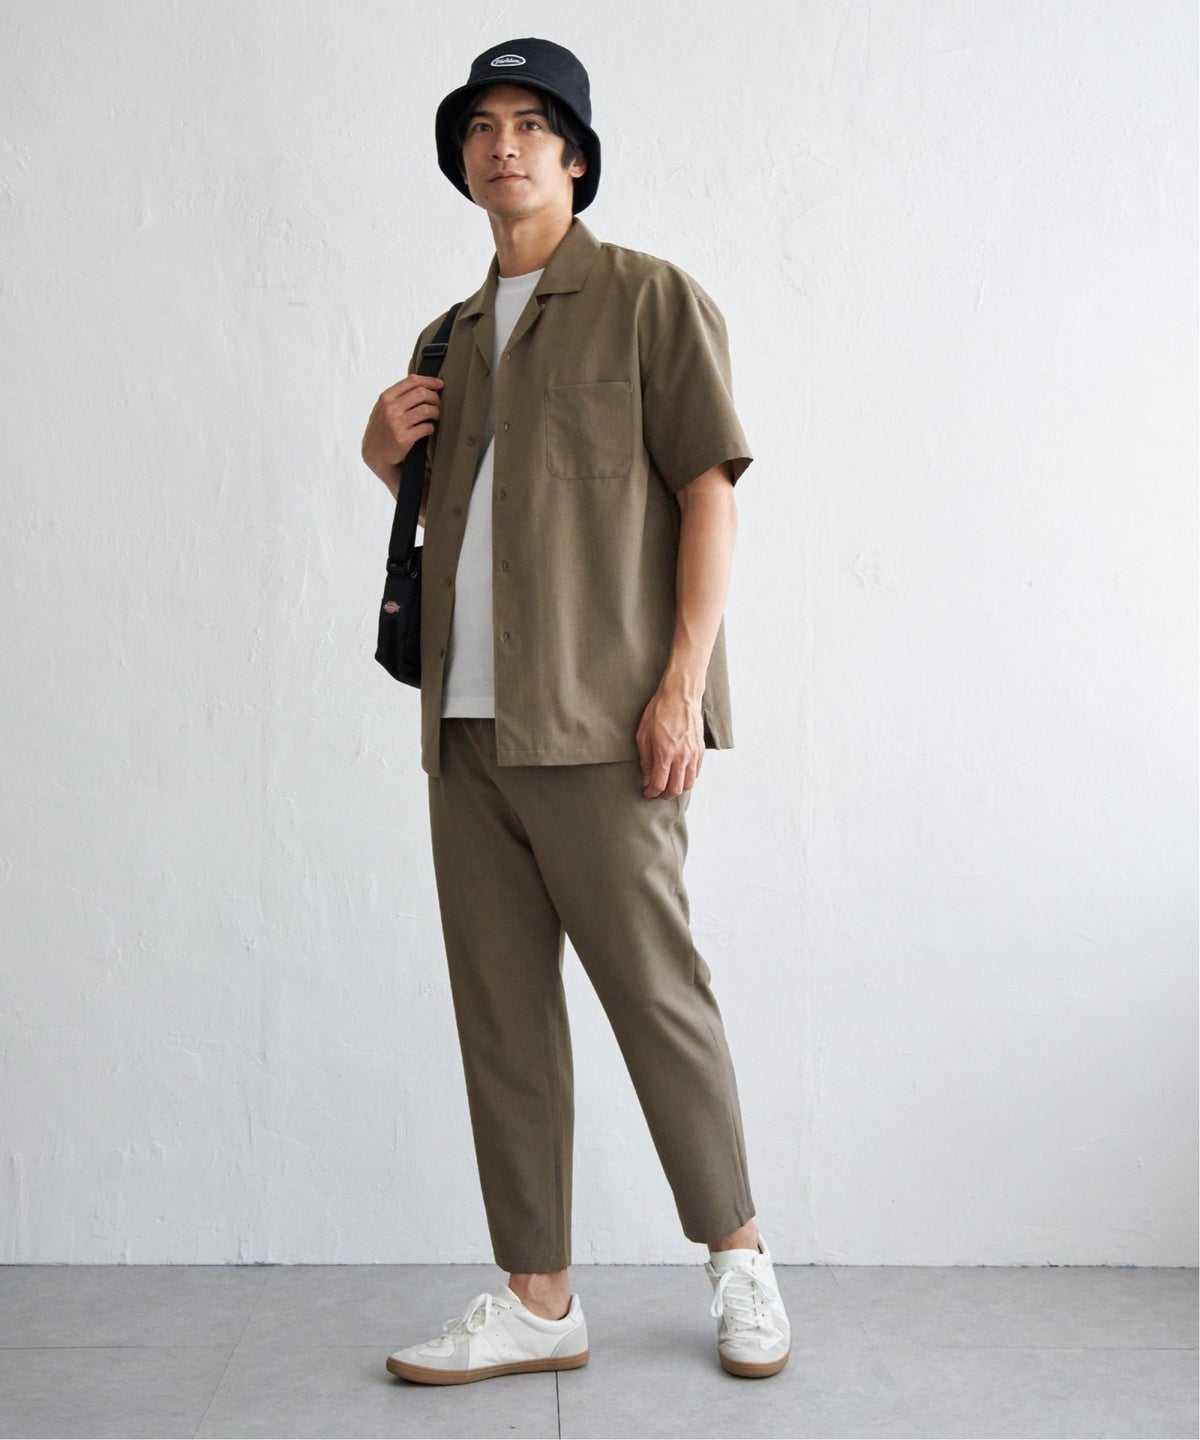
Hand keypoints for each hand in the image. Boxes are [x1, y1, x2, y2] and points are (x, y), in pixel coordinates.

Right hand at [361, 373, 444, 475]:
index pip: (412, 381)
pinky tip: (429, 429)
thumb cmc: (381, 429)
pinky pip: (426, 427)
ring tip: (436, 415)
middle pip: (421, 393)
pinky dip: (431, 427)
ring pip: (426, 410)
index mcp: (386, 397)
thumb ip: (397, 396)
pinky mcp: (403, 438)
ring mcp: (396, 423)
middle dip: (435, 397)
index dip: (429, 381)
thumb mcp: (382, 408)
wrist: (374, 454)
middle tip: (438, 403)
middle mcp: (390, 408)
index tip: (440, 384)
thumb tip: (423, 385)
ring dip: (436, 412)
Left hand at [636, 682, 704, 798]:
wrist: (681, 695)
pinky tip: (680, 775)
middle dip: (664, 795)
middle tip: (657, 793)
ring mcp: (694, 754)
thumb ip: (646, 759)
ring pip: (689, 783)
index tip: (647, 792)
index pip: (659, 784)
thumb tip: (646, 777)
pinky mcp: (701, 749)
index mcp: (665, 754)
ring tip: (669, 786)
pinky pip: (697, 772)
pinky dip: (688, 778)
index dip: (651, 793)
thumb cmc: (659, 711)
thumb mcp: (643, 734)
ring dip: (678, 789)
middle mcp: (682, 757)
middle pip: (676, 789)